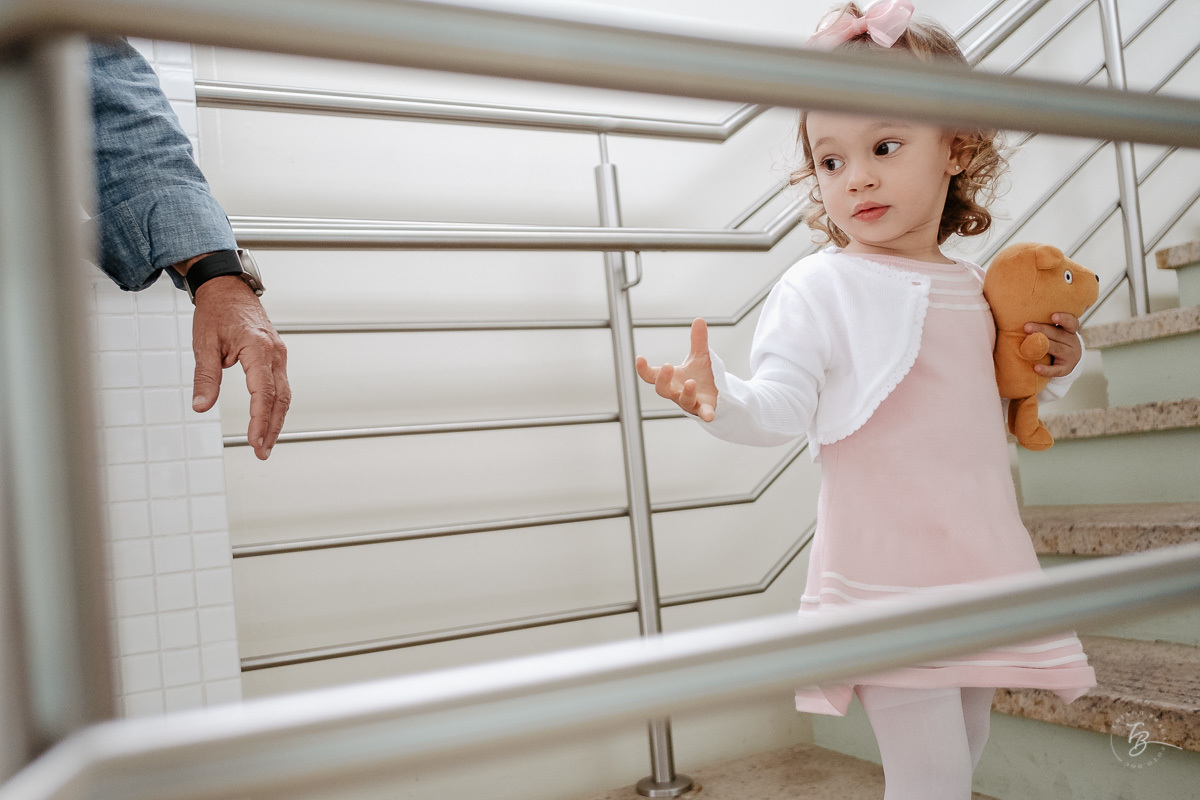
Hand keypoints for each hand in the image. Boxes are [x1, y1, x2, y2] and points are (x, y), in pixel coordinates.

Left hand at [190, 275, 289, 459]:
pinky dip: (276, 406)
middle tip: (261, 451)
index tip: (253, 441)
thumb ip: (205, 377)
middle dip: (271, 427)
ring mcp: (279, 354)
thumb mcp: (204, 344)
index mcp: (258, 348)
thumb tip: (201, 406)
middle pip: (279, 398)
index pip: (263, 392)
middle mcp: (275, 352)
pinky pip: (281, 386)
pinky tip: (268, 420)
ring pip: (284, 394)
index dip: (259, 419)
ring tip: (264, 443)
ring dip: (276, 420)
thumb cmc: (217, 311)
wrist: (228, 288)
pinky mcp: (276, 356)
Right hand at [635, 318, 717, 420]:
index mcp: (671, 378)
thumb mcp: (700, 356)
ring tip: (691, 382)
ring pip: (683, 401)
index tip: (640, 358)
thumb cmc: (701, 376)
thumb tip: (699, 319)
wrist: (716, 393)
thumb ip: (698, 340)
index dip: (643, 369)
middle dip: (663, 379)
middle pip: (662, 389)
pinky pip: (703, 413)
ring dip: (686, 393)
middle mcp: (676, 391)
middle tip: (666, 366)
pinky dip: (705, 414)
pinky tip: (709, 415)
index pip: (652, 375)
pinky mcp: (703, 409)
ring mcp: (689, 401)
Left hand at [1024, 312, 1081, 377]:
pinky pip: (1056, 370)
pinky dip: (1046, 369)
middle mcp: (1072, 343)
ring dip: (1042, 346)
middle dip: (1042, 330)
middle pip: (1058, 335)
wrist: (1067, 362)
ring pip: (1057, 349)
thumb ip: (1045, 326)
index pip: (1071, 323)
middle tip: (1027, 327)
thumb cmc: (1056, 342)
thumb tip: (1020, 315)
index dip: (1063, 319)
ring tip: (1028, 343)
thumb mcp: (1056, 333)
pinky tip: (1036, 368)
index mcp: (1069, 331)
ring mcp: (1070, 356)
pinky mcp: (1065, 369)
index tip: (1053, 316)